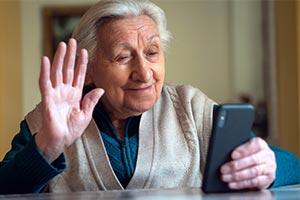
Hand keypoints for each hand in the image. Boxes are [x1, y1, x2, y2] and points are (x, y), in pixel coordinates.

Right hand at [35, 39, 103, 161]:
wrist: (61, 140)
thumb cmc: (72, 129)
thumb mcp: (86, 114)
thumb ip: (91, 101)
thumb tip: (101, 89)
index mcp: (75, 94)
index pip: (78, 75)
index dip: (81, 63)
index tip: (85, 51)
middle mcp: (65, 91)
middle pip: (67, 69)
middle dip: (70, 55)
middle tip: (72, 41)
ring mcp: (56, 93)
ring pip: (57, 72)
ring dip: (60, 58)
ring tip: (63, 45)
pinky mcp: (47, 98)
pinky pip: (45, 82)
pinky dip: (45, 71)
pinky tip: (46, 59)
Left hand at [220, 137, 275, 189]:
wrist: (264, 163)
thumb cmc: (250, 153)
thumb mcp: (245, 147)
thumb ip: (237, 149)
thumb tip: (221, 153)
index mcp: (260, 144)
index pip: (254, 145)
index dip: (243, 150)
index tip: (232, 155)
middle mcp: (267, 155)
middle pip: (253, 160)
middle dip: (236, 165)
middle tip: (223, 169)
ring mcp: (269, 167)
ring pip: (253, 172)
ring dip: (237, 176)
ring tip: (225, 177)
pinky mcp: (268, 179)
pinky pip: (254, 182)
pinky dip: (242, 184)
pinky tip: (232, 184)